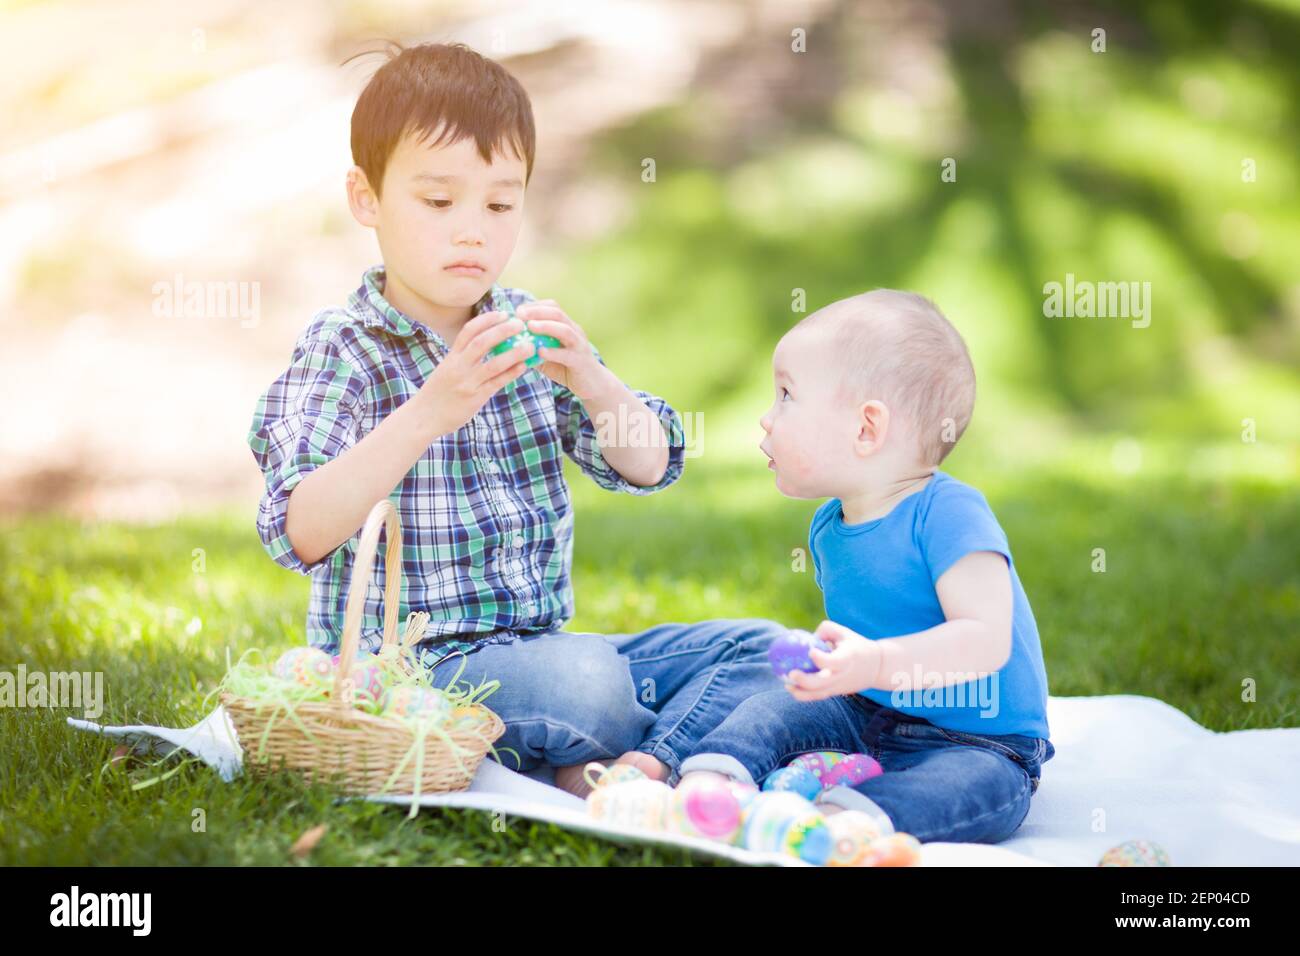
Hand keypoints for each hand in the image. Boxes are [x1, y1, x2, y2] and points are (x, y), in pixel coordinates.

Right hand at [417, 310, 530, 434]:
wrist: (424, 417)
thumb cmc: (437, 394)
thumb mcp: (446, 371)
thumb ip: (462, 359)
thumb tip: (483, 347)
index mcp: (451, 357)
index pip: (468, 331)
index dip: (486, 320)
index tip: (503, 313)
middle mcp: (458, 367)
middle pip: (482, 342)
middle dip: (502, 331)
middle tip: (520, 324)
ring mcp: (467, 382)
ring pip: (493, 364)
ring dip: (513, 353)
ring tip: (530, 346)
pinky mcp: (475, 398)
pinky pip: (496, 383)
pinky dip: (511, 373)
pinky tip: (523, 367)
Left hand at [518, 301, 615, 400]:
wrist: (593, 385)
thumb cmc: (567, 368)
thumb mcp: (549, 356)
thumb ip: (533, 348)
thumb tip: (510, 345)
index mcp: (568, 327)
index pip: (553, 307)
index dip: (535, 306)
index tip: (518, 310)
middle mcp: (575, 332)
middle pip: (558, 313)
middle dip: (537, 311)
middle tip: (520, 314)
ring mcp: (579, 346)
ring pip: (565, 330)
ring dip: (546, 326)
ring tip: (530, 326)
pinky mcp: (581, 362)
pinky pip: (567, 355)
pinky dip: (553, 352)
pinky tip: (540, 352)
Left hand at [785, 620, 882, 700]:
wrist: (876, 667)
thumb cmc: (856, 645)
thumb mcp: (844, 632)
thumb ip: (826, 630)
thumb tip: (808, 637)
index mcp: (847, 658)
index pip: (834, 662)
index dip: (821, 659)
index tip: (810, 651)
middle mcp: (842, 674)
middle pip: (823, 683)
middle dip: (805, 680)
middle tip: (791, 673)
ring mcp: (839, 686)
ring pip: (818, 694)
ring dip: (801, 691)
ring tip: (787, 685)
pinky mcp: (836, 692)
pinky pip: (818, 697)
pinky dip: (804, 695)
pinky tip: (791, 689)